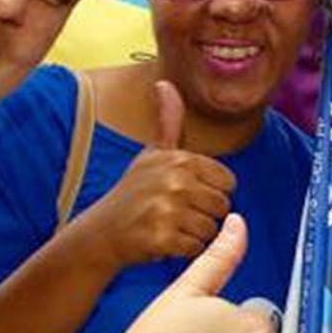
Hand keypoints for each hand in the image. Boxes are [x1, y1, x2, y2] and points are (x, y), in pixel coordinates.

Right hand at [77, 82, 235, 267]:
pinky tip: (165, 240)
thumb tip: (165, 82)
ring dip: (194, 233)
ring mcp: (168, 210)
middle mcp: (175, 181)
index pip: (228, 182)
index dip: (211, 191)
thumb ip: (169, 120)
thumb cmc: (134, 191)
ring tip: (171, 226)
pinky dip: (184, 249)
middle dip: (204, 214)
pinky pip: (196, 247)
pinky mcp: (162, 238)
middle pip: (222, 206)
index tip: (187, 194)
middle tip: (176, 213)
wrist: (103, 231)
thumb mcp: (152, 153)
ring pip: (211, 228)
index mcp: (179, 159)